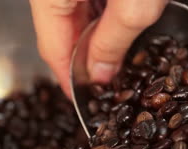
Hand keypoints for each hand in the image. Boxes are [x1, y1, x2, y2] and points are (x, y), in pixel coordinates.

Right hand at [29, 0, 167, 98]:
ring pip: (71, 18)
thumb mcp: (135, 4)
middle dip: (85, 60)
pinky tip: (118, 24)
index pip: (52, 50)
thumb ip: (113, 42)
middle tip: (106, 82)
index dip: (69, 79)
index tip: (83, 100)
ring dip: (95, 38)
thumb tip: (99, 74)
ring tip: (117, 55)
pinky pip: (81, 2)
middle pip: (60, 35)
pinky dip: (100, 17)